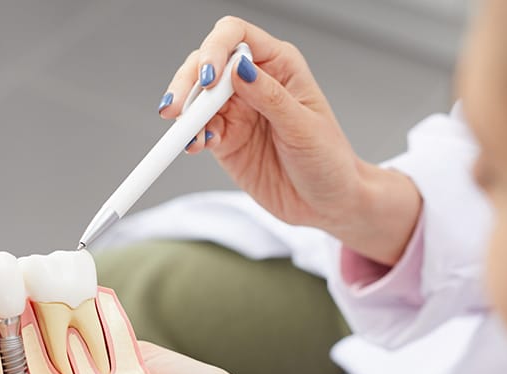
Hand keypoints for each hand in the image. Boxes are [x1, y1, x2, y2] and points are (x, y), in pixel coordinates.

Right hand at [163, 16, 421, 263]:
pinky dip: (191, 136)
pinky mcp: (225, 139)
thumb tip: (238, 68)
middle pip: (206, 64)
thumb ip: (270, 97)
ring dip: (186, 113)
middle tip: (178, 109)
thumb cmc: (328, 160)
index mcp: (279, 65)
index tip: (209, 78)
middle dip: (189, 83)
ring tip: (187, 135)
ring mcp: (236, 110)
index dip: (216, 49)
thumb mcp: (303, 128)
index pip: (236, 36)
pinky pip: (198, 129)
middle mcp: (253, 82)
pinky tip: (196, 145)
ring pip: (197, 97)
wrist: (326, 204)